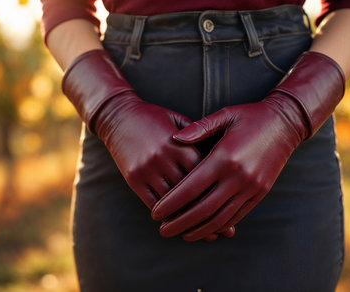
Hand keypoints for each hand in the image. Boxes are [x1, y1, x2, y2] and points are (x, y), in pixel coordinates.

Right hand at [62, 49, 234, 239]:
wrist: (118, 116)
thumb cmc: (154, 117)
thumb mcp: (179, 120)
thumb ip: (199, 137)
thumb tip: (220, 157)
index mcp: (179, 144)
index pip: (203, 174)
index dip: (217, 192)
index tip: (231, 207)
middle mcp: (163, 158)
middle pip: (190, 193)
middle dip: (207, 213)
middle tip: (222, 231)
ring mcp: (147, 169)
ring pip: (172, 202)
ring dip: (188, 220)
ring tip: (203, 234)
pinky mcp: (133, 178)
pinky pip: (152, 202)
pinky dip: (166, 216)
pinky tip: (178, 224)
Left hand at [151, 51, 344, 240]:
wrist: (285, 124)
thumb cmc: (250, 117)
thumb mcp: (224, 115)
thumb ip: (198, 128)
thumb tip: (174, 139)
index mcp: (224, 157)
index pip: (191, 188)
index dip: (171, 203)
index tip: (155, 212)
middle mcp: (238, 176)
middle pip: (203, 209)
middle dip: (179, 222)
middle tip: (162, 230)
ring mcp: (251, 187)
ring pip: (220, 218)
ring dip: (198, 229)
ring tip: (181, 234)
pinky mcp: (260, 193)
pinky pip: (236, 216)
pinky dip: (219, 225)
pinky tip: (205, 229)